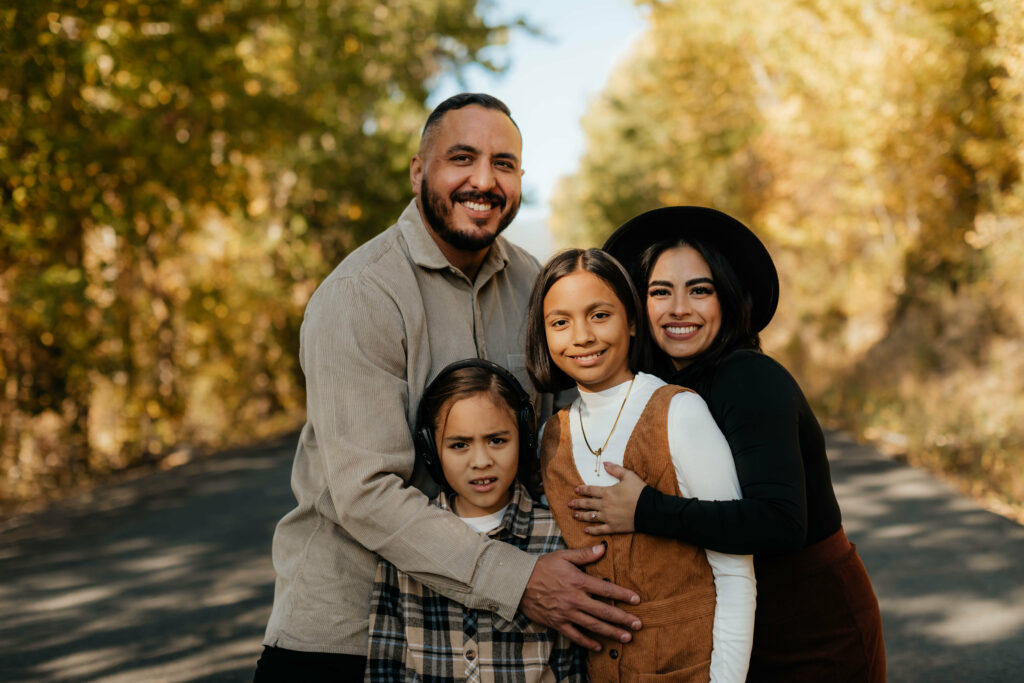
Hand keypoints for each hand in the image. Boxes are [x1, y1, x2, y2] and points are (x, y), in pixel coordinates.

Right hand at [520, 544, 641, 650]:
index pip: (606, 590)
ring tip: (626, 638)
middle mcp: (575, 599)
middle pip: (604, 611)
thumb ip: (584, 554)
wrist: (518, 582)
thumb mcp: (563, 556)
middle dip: (623, 619)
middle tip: (638, 625)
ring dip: (611, 633)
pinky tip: (599, 646)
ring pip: (593, 626)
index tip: (637, 600)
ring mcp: (566, 613)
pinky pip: (575, 635)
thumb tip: (603, 548)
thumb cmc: (542, 567)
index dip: (623, 595)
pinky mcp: (557, 623)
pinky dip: (588, 642)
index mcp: (578, 581)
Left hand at [569, 462, 645, 534]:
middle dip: (577, 503)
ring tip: (574, 516)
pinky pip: (600, 529)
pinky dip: (592, 530)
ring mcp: (608, 517)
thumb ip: (616, 469)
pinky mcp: (614, 527)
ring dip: (581, 516)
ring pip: (591, 516)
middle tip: (569, 504)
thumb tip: (605, 463)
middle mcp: (605, 505)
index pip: (590, 490)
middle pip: (587, 504)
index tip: (575, 490)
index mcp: (607, 492)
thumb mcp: (629, 476)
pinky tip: (586, 530)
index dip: (582, 490)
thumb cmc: (640, 491)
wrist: (650, 509)